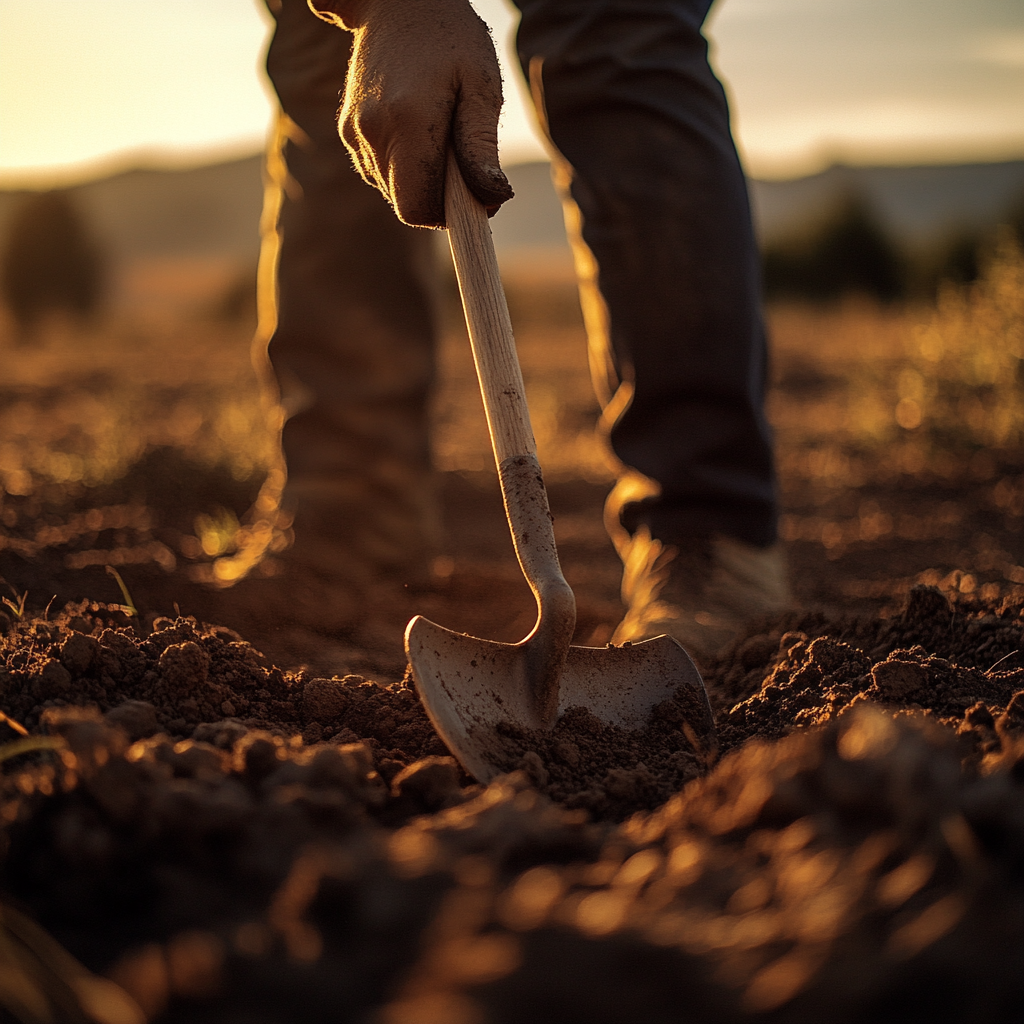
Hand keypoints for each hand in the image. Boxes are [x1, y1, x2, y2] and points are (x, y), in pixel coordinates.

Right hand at [310, 0, 513, 226]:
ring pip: (392, 191)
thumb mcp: (480, 85)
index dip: (445, 213)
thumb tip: (490, 199)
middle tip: (461, 159)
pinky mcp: (348, 132)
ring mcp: (355, 134)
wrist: (398, 1)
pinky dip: (403, 167)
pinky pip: (379, 173)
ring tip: (436, 133)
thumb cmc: (451, 39)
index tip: (470, 194)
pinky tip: (416, 130)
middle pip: (405, 204)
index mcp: (407, 123)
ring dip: (420, 180)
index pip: (417, 208)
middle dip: (436, 197)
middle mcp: (373, 134)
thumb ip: (481, 145)